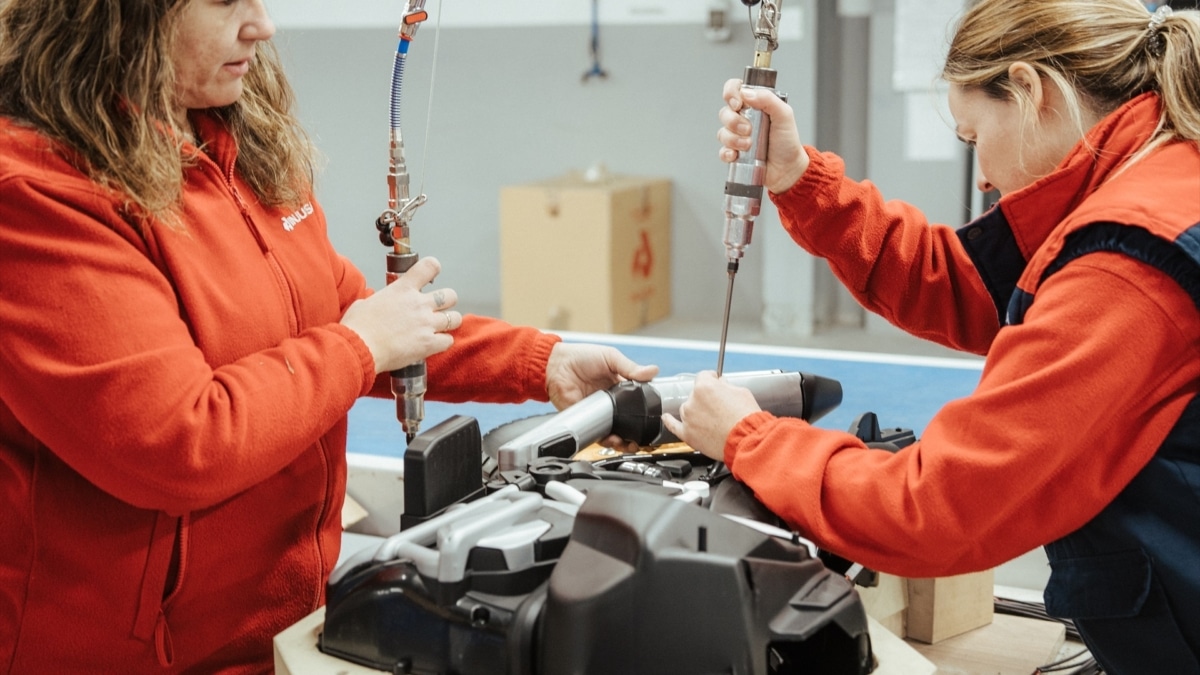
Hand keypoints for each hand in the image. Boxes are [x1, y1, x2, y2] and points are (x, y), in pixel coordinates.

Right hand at [339, 256, 461, 372]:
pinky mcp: (429, 343)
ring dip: (449, 322)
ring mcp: (426, 323)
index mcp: (403, 289)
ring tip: (440, 328)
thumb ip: (378, 301)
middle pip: (450, 295)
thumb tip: (375, 305)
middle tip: (438, 308)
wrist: (359, 347)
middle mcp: (419, 304)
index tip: (432, 273)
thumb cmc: (358, 327)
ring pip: (455, 318)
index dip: (433, 268)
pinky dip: (443, 342)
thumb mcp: (365, 303)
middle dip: (447, 302)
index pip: (429, 267)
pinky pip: (449, 341)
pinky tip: (434, 344)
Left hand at [545, 343, 657, 452]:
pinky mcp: (587, 419)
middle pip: (629, 421)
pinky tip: (614, 440)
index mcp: (620, 386)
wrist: (555, 366)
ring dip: (624, 441)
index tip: (656, 420)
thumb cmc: (580, 357)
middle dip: (638, 433)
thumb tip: (653, 371)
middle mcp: (611, 401)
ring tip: (631, 443)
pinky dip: (607, 440)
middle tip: (645, 439)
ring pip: (616, 431)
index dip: (647, 413)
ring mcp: (600, 412)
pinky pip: (599, 434)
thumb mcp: (610, 358)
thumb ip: (630, 368)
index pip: (638, 403)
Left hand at [661, 371, 760, 460]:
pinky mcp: (687, 434)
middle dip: (706, 399)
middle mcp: (692, 401)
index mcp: (704, 387)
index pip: (703, 376)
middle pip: (695, 394)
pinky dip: (669, 421)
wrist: (746, 440)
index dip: (711, 379)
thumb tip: (721, 384)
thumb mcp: (741, 392)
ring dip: (697, 412)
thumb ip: (726, 386)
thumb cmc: (745, 417)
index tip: (715, 382)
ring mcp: (688, 418)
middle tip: (720, 407)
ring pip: (688, 409)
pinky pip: (673, 426)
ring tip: (712, 420)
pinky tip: (667, 418)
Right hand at [718, 77, 808, 194]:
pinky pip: (722, 150)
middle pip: (725, 112)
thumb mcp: (784, 115)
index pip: (735, 89)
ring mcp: (737, 136)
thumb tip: (747, 92)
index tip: (738, 104)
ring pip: (722, 132)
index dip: (731, 93)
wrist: (788, 170)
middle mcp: (744, 118)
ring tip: (749, 145)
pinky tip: (737, 155)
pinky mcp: (734, 153)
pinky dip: (727, 153)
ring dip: (734, 139)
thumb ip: (768, 99)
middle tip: (748, 129)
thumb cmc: (788, 143)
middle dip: (734, 121)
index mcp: (755, 105)